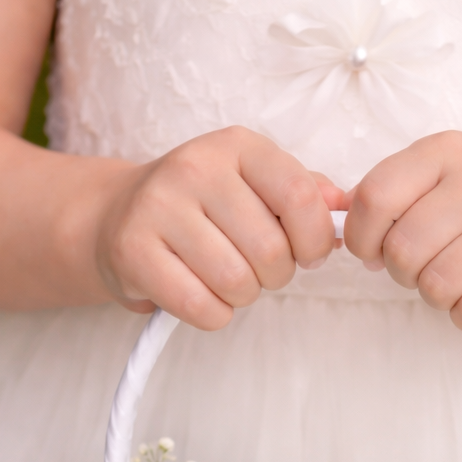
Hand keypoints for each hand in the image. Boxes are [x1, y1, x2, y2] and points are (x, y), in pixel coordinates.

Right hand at [95, 127, 348, 328]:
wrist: (116, 215)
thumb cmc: (201, 207)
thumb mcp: (253, 185)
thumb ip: (302, 192)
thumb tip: (345, 206)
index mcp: (237, 147)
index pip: (300, 197)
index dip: (315, 241)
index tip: (307, 254)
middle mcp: (195, 167)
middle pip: (270, 250)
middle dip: (275, 275)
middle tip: (256, 269)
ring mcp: (159, 207)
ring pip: (237, 282)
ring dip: (242, 296)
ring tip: (225, 278)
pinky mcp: (134, 252)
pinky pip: (201, 307)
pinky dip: (213, 314)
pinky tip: (201, 294)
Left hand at [344, 132, 461, 332]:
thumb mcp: (443, 186)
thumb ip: (390, 199)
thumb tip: (337, 223)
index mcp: (450, 150)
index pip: (375, 197)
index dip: (363, 239)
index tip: (377, 251)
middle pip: (403, 250)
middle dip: (407, 274)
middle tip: (433, 268)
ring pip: (436, 286)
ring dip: (441, 297)